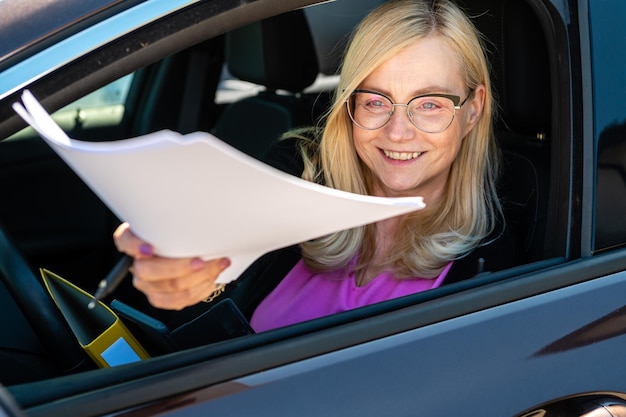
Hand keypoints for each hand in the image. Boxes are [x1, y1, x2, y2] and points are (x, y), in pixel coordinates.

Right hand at [113, 222, 230, 309]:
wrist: (185, 252)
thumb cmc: (178, 236)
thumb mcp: (175, 223)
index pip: (125, 241)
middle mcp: (138, 264)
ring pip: (168, 288)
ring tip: (216, 266)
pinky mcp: (161, 298)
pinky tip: (211, 279)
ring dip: (198, 278)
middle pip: (148, 271)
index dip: (135, 246)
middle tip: (201, 261)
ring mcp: (148, 284)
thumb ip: (177, 223)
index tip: (149, 248)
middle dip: (179, 267)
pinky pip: (178, 301)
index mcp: (134, 241)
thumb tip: (198, 220)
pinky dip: (200, 290)